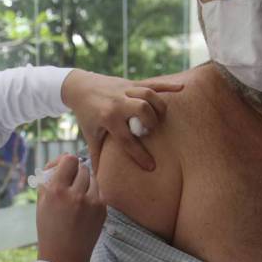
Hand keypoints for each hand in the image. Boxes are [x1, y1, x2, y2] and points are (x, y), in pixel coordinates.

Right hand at [35, 155, 105, 261]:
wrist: (65, 256)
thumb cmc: (49, 229)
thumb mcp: (41, 204)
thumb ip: (49, 180)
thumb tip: (59, 162)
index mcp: (57, 190)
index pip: (69, 160)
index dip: (66, 162)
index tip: (63, 168)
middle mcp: (76, 194)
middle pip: (82, 167)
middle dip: (75, 172)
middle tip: (69, 182)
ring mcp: (91, 202)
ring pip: (92, 178)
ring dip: (85, 182)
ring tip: (77, 195)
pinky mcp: (102, 209)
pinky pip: (99, 191)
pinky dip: (92, 193)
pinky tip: (84, 206)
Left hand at [61, 70, 183, 170]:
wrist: (80, 87)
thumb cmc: (87, 115)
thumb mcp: (90, 136)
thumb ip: (96, 156)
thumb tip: (97, 179)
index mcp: (108, 118)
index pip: (127, 139)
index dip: (140, 155)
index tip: (151, 166)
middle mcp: (118, 103)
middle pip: (142, 109)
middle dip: (150, 121)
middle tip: (149, 131)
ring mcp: (126, 90)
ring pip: (148, 94)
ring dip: (158, 106)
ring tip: (159, 118)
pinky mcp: (132, 82)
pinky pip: (152, 82)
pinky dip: (168, 86)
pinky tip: (182, 89)